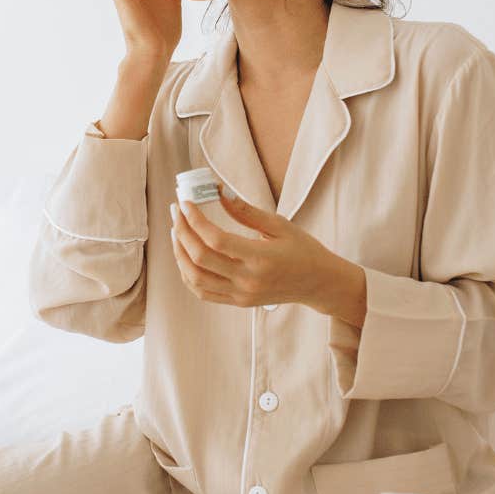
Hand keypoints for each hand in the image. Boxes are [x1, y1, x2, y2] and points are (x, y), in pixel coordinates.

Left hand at [169, 188, 364, 319]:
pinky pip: (203, 292)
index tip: (185, 202)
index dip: (195, 219)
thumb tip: (218, 192)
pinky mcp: (238, 301)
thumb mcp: (280, 225)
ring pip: (195, 278)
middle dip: (182, 231)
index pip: (216, 239)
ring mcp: (241, 294)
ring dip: (180, 253)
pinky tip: (186, 255)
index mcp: (260, 258)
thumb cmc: (303, 250)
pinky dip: (188, 274)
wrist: (318, 283)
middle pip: (200, 258)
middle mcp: (248, 280)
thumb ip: (246, 211)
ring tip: (178, 231)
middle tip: (176, 211)